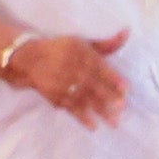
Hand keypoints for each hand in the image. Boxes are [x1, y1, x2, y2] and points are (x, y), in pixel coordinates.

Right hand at [9, 28, 133, 126]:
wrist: (30, 58)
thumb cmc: (63, 50)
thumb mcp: (83, 43)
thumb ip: (107, 44)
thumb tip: (127, 32)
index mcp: (79, 52)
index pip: (98, 66)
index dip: (112, 78)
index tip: (126, 89)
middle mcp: (70, 67)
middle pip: (91, 83)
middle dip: (107, 96)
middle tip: (122, 107)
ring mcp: (61, 83)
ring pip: (83, 98)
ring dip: (99, 111)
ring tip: (113, 122)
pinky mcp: (54, 95)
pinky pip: (69, 107)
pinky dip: (81, 117)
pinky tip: (93, 126)